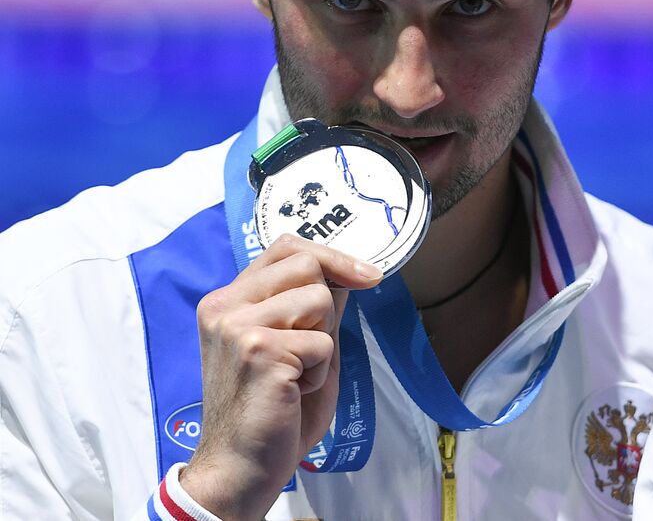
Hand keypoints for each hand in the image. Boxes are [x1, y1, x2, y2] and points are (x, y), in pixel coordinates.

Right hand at [179, 235, 381, 520]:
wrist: (242, 465)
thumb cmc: (273, 408)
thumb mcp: (295, 344)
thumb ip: (311, 306)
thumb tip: (348, 272)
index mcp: (228, 300)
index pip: (286, 247)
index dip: (332, 256)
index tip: (368, 277)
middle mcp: (225, 306)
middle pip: (309, 266)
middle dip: (326, 309)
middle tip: (306, 350)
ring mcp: (238, 326)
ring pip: (321, 300)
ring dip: (323, 343)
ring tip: (296, 374)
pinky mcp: (259, 350)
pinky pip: (324, 342)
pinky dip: (320, 370)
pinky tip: (293, 391)